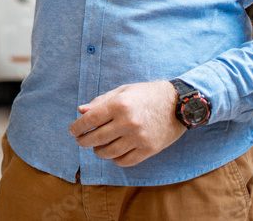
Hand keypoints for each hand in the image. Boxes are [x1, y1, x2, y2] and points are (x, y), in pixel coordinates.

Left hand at [69, 80, 184, 166]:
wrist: (179, 104)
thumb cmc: (147, 94)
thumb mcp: (123, 91)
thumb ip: (100, 101)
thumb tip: (80, 111)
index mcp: (119, 105)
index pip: (89, 120)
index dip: (77, 127)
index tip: (73, 130)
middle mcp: (128, 123)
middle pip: (96, 138)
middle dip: (84, 140)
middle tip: (80, 140)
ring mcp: (139, 138)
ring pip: (109, 152)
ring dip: (98, 151)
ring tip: (96, 147)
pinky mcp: (149, 150)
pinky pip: (125, 161)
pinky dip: (115, 159)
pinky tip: (113, 153)